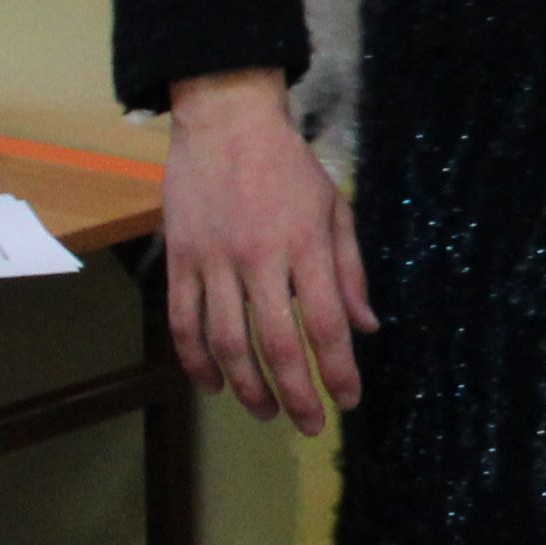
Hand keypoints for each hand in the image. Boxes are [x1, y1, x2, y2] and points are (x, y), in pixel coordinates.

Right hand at [165, 70, 371, 431]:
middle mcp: (259, 257)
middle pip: (277, 344)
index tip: (349, 400)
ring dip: (247, 387)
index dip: (338, 371)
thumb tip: (366, 328)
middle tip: (309, 425)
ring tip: (265, 413)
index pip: (325, 324)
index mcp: (305, 245)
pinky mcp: (179, 257)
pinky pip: (183, 321)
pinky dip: (196, 360)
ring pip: (226, 341)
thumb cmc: (288, 165)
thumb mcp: (334, 208)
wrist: (226, 119)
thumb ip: (349, 271)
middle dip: (296, 394)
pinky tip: (214, 384)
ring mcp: (213, 259)